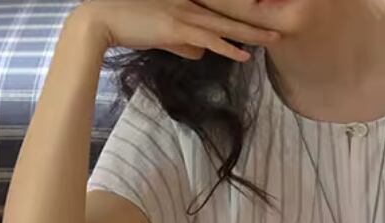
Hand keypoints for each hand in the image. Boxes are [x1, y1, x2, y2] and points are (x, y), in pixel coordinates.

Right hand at [74, 0, 280, 60]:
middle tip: (280, 26)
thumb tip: (201, 54)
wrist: (104, 19)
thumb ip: (183, 43)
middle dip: (257, 21)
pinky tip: (244, 55)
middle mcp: (189, 4)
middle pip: (230, 14)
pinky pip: (210, 39)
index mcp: (186, 3)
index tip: (262, 21)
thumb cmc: (129, 24)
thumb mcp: (162, 34)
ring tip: (273, 39)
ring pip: (226, 25)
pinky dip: (228, 48)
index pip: (221, 9)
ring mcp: (185, 14)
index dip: (242, 16)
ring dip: (251, 34)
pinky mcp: (177, 27)